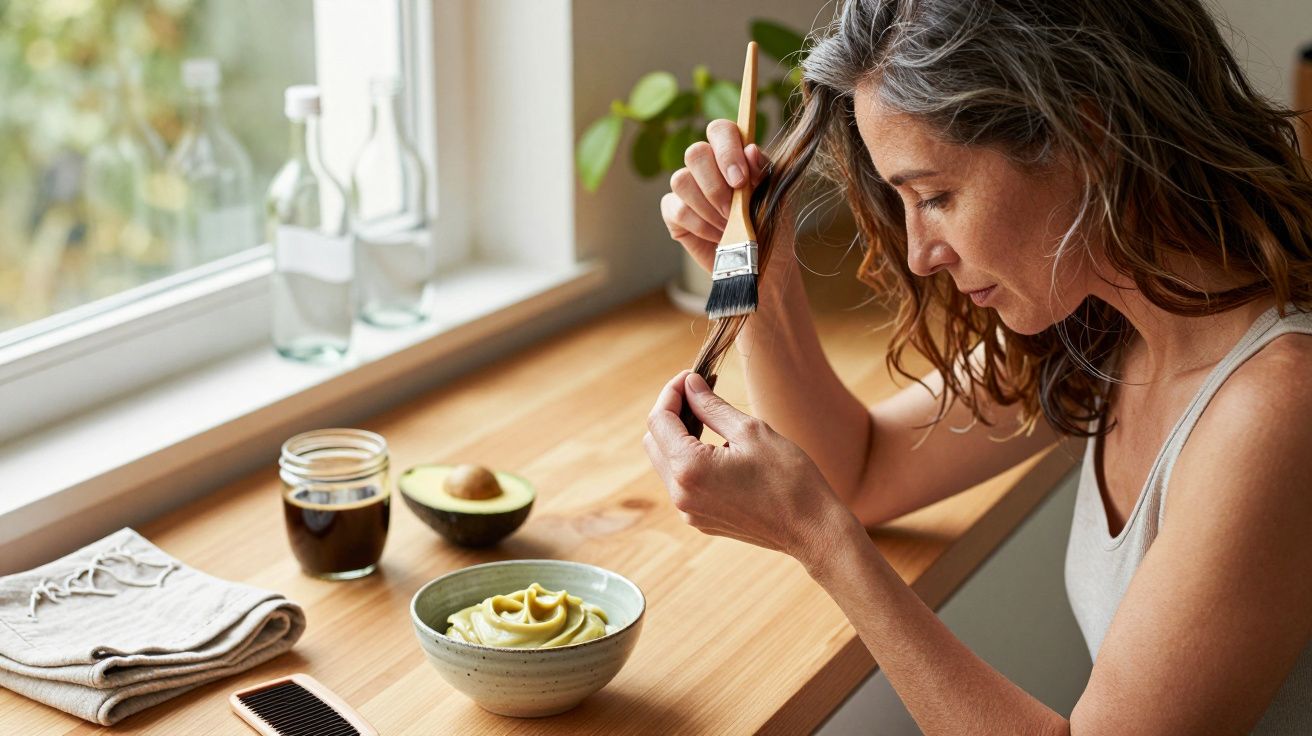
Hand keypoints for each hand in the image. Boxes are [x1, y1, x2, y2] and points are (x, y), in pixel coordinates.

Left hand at [642, 370, 858, 567]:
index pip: (660, 420)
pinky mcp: (700, 519)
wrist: (812, 529)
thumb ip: (712, 406)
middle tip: (700, 392)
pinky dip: (689, 458)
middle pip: (654, 441)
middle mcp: (680, 494)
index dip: (672, 392)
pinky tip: (717, 445)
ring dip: (679, 435)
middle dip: (671, 412)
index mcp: (689, 469)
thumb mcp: (751, 431)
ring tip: (708, 415)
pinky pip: (682, 482)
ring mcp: (689, 511)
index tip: (692, 376)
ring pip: (665, 462)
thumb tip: (691, 384)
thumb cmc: (789, 478)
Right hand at [660, 120, 769, 272]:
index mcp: (735, 154)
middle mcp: (708, 166)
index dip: (727, 150)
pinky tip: (716, 236)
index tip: (740, 181)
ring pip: (681, 181)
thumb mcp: (776, 198)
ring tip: (728, 227)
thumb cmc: (772, 229)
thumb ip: (763, 172)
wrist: (762, 267)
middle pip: (695, 153)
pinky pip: (676, 210)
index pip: (721, 130)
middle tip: (733, 211)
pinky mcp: (674, 212)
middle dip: (715, 187)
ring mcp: (688, 188)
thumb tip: (750, 149)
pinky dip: (699, 226)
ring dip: (708, 209)